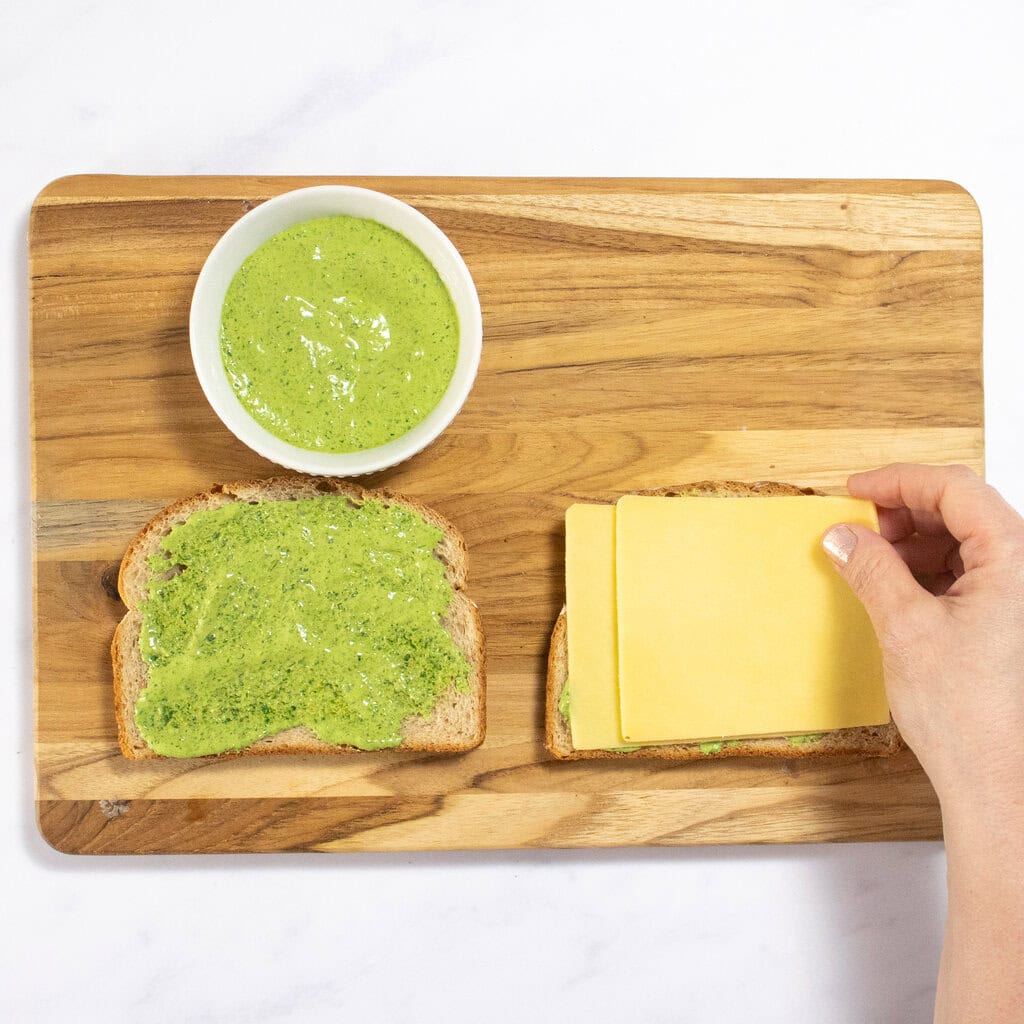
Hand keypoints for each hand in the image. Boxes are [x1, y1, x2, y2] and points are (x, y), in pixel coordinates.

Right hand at [821, 463, 1023, 818]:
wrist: (997, 779)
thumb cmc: (970, 716)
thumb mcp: (905, 628)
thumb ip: (871, 570)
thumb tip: (843, 536)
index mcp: (1016, 559)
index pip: (955, 489)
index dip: (898, 482)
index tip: (855, 491)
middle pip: (963, 510)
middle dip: (904, 513)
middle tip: (858, 529)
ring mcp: (1020, 595)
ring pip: (964, 540)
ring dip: (913, 543)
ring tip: (871, 562)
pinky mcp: (1009, 618)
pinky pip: (967, 572)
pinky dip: (927, 570)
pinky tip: (895, 587)